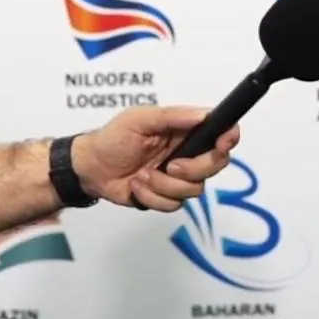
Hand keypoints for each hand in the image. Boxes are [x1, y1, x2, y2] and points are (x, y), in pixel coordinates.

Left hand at [70, 105, 239, 211]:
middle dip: (193, 169)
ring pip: (194, 189)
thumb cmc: (113, 138)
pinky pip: (173, 204)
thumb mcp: (140, 119)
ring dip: (164, 184)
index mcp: (184, 130)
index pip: (220, 132)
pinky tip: (136, 185)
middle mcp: (186, 152)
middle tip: (171, 164)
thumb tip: (203, 114)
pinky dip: (151, 196)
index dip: (228, 137)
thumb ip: (173, 117)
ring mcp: (177, 176)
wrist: (91, 168)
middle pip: (215, 165)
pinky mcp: (165, 196)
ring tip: (142, 174)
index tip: (223, 142)